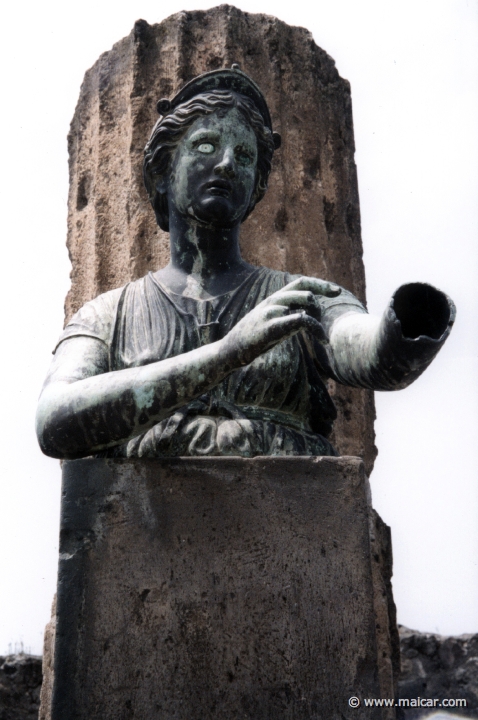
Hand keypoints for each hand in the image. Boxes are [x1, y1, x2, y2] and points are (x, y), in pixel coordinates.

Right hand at [221, 276, 340, 366]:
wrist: (229, 352)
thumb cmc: (252, 340)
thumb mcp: (270, 323)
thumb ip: (286, 315)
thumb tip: (305, 314)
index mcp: (273, 299)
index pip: (300, 282)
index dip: (320, 284)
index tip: (336, 291)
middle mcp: (273, 301)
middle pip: (305, 289)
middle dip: (322, 298)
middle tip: (327, 316)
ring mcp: (271, 313)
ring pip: (305, 302)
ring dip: (318, 317)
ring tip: (321, 334)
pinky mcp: (270, 327)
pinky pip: (299, 320)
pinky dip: (315, 327)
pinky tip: (321, 338)